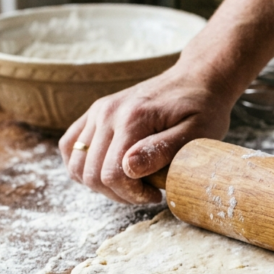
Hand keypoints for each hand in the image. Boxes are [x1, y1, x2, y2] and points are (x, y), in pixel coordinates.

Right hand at [59, 64, 234, 203]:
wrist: (197, 78)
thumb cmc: (203, 108)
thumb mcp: (197, 132)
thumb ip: (163, 150)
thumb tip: (129, 168)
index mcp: (132, 119)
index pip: (112, 174)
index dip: (132, 195)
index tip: (156, 194)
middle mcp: (107, 113)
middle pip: (91, 174)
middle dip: (118, 194)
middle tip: (146, 192)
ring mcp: (98, 111)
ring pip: (76, 165)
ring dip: (99, 184)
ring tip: (130, 183)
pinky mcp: (94, 113)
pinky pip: (70, 146)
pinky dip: (82, 166)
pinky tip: (108, 170)